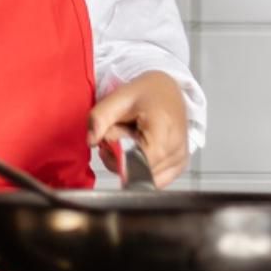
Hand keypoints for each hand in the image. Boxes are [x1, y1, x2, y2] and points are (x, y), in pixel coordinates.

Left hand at [87, 71, 188, 187]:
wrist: (169, 90)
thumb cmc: (147, 92)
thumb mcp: (118, 97)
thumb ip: (100, 117)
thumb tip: (91, 141)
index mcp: (163, 129)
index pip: (138, 162)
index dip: (117, 157)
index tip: (108, 142)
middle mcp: (176, 148)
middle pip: (138, 172)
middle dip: (120, 159)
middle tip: (119, 134)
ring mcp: (180, 160)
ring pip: (144, 178)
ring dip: (130, 164)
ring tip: (131, 139)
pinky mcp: (179, 166)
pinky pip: (153, 179)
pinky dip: (141, 167)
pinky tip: (140, 148)